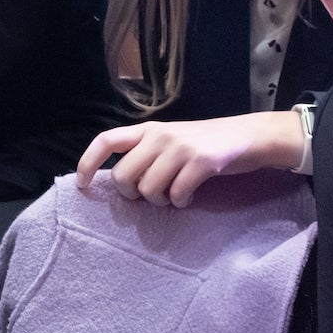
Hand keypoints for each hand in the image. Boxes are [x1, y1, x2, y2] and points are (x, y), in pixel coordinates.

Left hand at [76, 110, 303, 205]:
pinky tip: (190, 197)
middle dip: (132, 195)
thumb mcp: (171, 140)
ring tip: (174, 195)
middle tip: (150, 197)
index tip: (83, 184)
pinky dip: (181, 202)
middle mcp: (160, 135)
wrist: (249, 136)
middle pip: (124, 176)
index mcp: (148, 129)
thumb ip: (146, 154)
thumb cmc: (206, 143)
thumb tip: (120, 182)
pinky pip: (176, 195)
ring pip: (149, 190)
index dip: (88, 162)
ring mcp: (180, 147)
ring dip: (160, 201)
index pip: (106, 140)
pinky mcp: (202, 162)